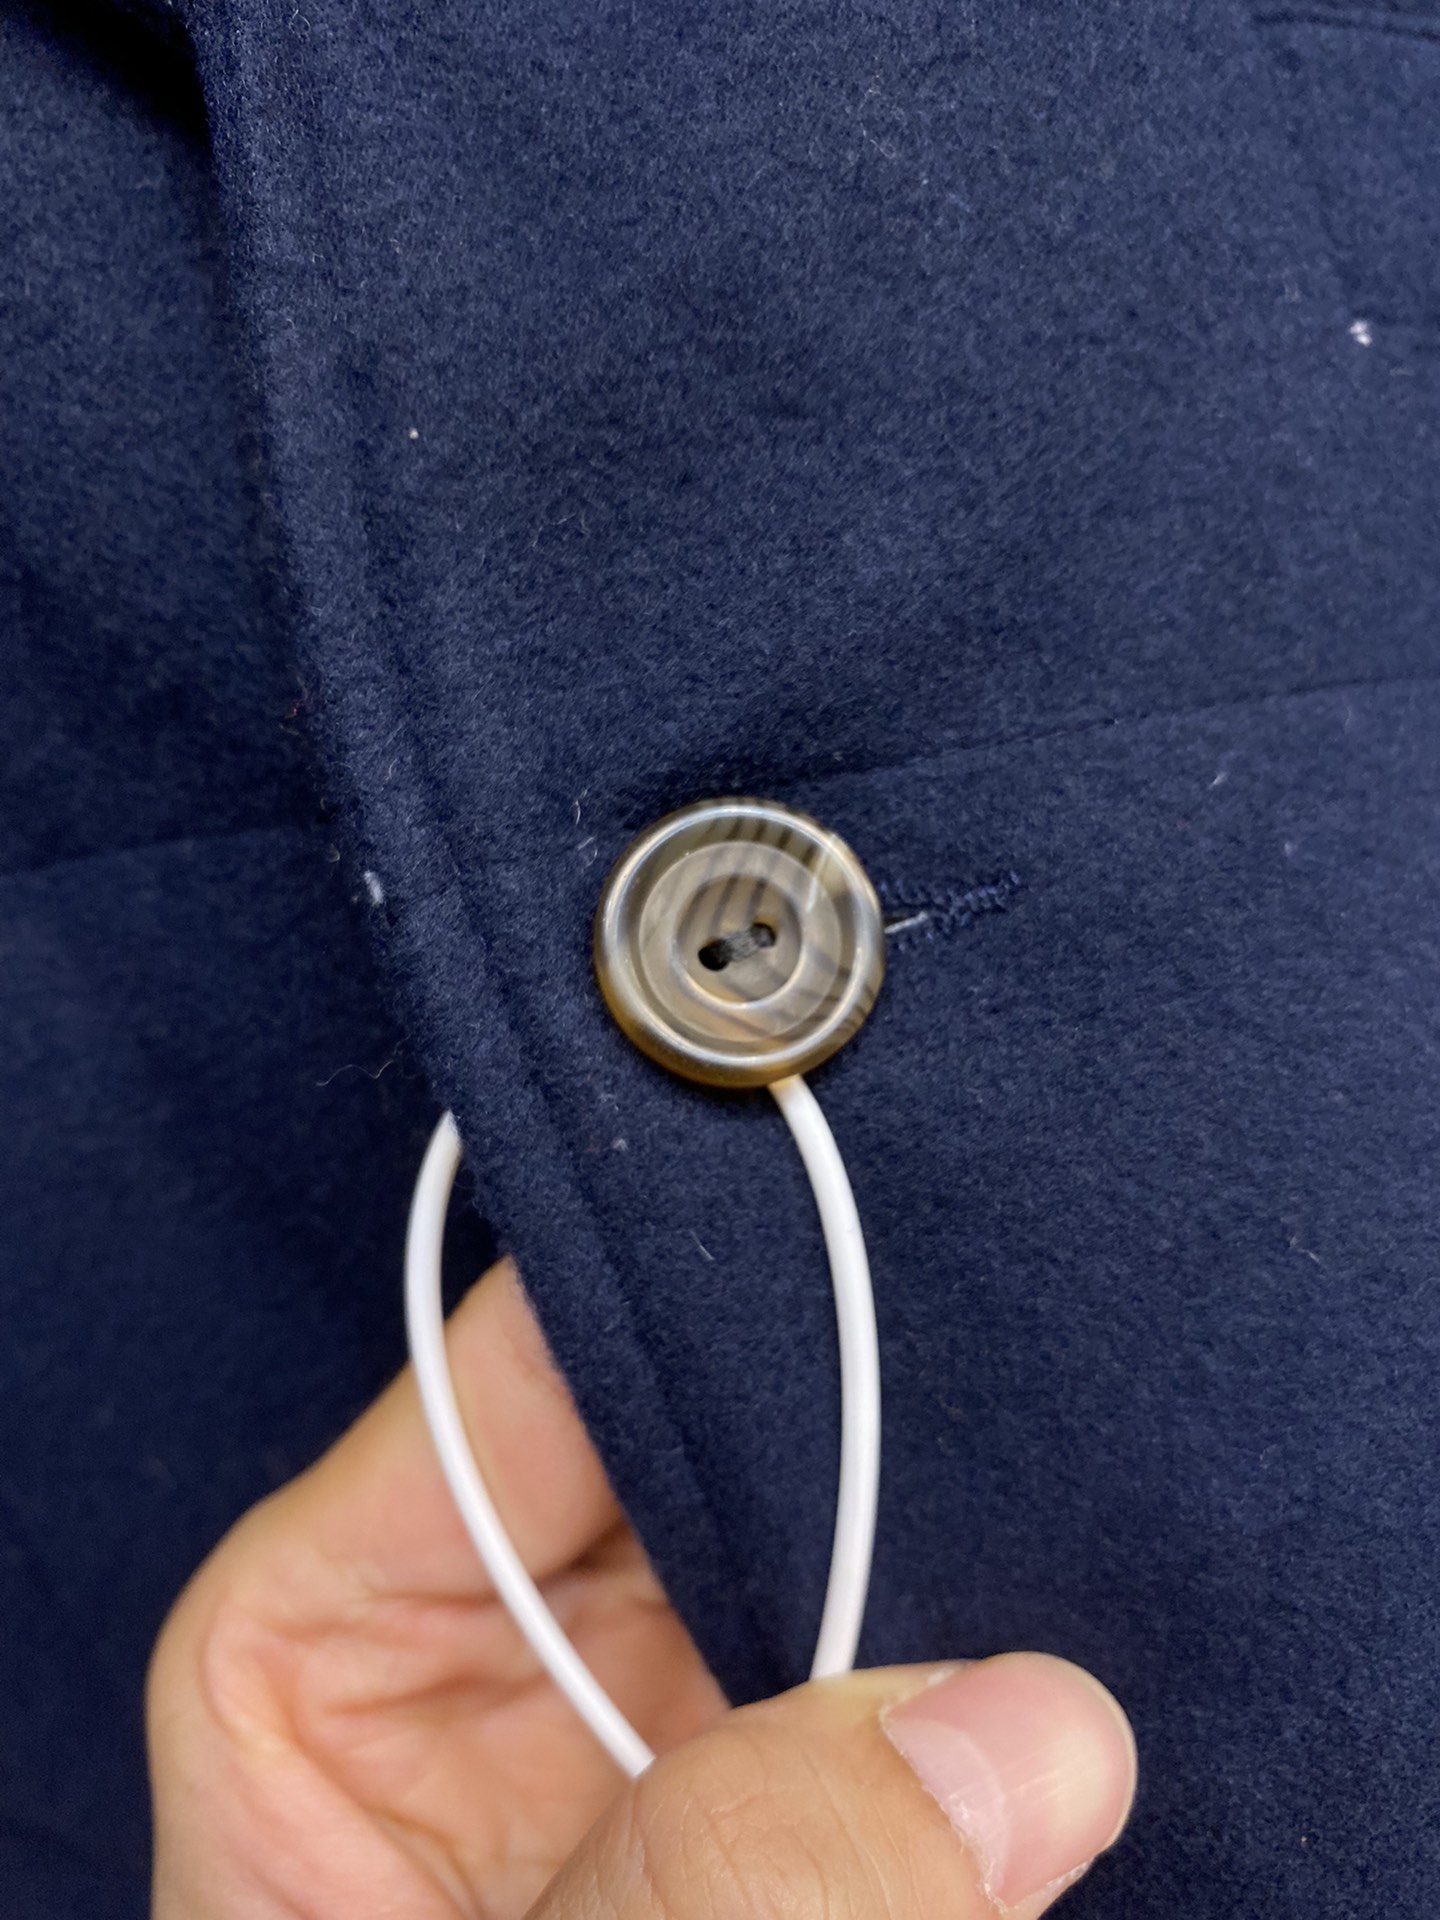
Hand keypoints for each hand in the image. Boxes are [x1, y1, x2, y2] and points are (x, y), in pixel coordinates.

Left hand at [148, 1259, 1135, 1917]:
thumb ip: (723, 1893)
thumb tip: (1022, 1734)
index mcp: (333, 1642)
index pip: (509, 1378)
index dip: (672, 1288)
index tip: (846, 1224)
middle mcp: (497, 1656)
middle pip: (684, 1452)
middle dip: (845, 1424)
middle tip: (1012, 1381)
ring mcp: (650, 1736)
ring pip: (820, 1569)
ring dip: (939, 1558)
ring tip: (1062, 1518)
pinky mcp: (775, 1825)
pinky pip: (895, 1708)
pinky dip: (983, 1692)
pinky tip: (1061, 1661)